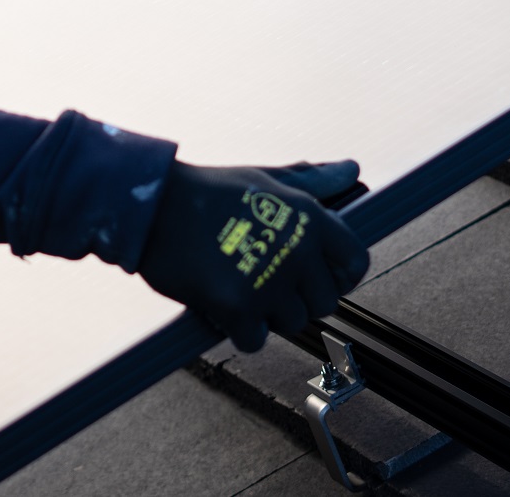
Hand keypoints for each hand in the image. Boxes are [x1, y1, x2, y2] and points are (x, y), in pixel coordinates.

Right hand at [135, 160, 369, 351]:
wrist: (153, 206)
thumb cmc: (209, 190)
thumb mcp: (265, 179)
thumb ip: (312, 181)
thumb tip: (351, 170)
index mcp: (309, 216)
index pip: (356, 261)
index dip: (340, 275)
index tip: (317, 277)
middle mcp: (297, 249)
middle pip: (324, 301)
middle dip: (298, 297)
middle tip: (265, 281)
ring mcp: (269, 281)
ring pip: (291, 323)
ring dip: (267, 314)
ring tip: (240, 286)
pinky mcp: (238, 307)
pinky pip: (256, 340)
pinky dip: (240, 331)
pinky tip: (223, 306)